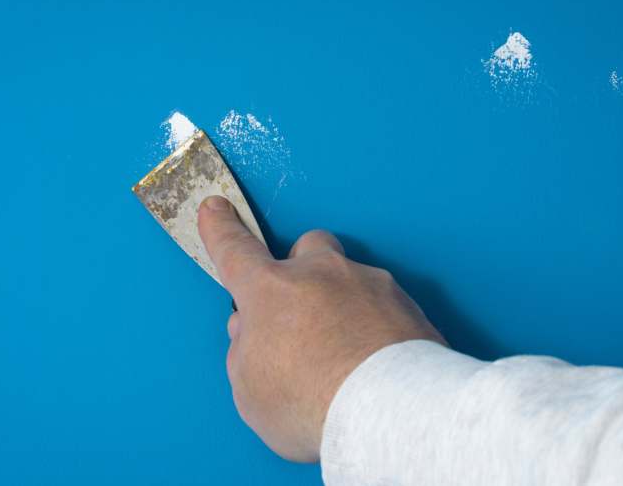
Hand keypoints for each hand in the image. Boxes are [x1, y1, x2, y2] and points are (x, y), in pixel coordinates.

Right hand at [198, 196, 446, 462]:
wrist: (388, 413)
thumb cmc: (315, 405)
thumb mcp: (250, 390)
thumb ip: (244, 351)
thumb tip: (252, 333)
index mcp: (271, 291)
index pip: (235, 250)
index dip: (221, 229)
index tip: (216, 209)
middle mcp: (320, 274)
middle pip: (306, 247)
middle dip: (301, 268)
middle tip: (301, 309)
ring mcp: (367, 283)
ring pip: (349, 275)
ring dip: (342, 301)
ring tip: (346, 351)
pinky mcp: (406, 303)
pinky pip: (383, 303)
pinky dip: (376, 325)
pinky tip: (375, 361)